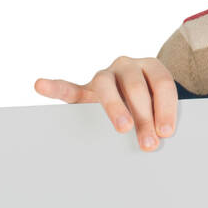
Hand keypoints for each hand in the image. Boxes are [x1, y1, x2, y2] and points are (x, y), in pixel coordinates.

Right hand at [33, 56, 177, 150]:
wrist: (137, 90)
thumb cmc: (152, 100)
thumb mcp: (161, 105)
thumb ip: (160, 117)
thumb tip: (160, 140)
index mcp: (151, 66)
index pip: (161, 84)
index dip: (166, 108)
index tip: (166, 131)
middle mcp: (127, 65)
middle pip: (136, 88)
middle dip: (144, 117)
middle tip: (149, 142)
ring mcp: (105, 76)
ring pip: (107, 88)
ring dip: (116, 109)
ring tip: (123, 127)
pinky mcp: (86, 90)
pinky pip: (69, 89)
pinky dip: (55, 87)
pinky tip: (41, 85)